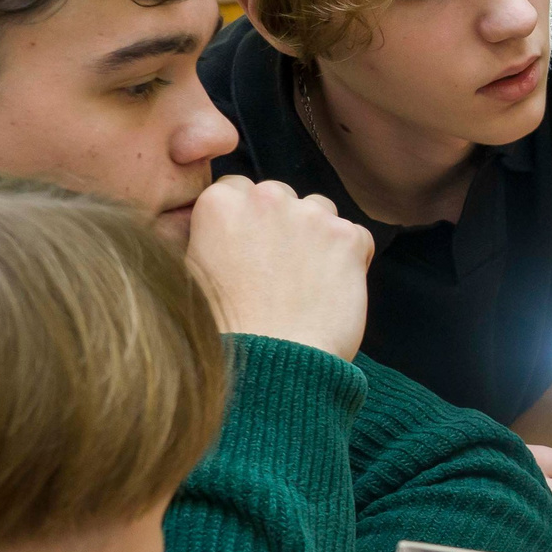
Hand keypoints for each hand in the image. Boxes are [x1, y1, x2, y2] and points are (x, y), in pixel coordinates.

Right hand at [184, 175, 372, 359]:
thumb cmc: (227, 328)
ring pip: (320, 210)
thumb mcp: (194, 274)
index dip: (247, 220)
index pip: (239, 189)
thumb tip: (219, 229)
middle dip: (282, 223)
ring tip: (307, 280)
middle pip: (280, 195)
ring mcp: (311, 216)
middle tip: (279, 268)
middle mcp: (266, 199)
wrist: (271, 362)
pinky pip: (357, 237)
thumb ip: (209, 237)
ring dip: (317, 235)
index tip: (250, 247)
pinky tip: (333, 288)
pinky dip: (351, 258)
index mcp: (221, 203)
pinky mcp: (348, 238)